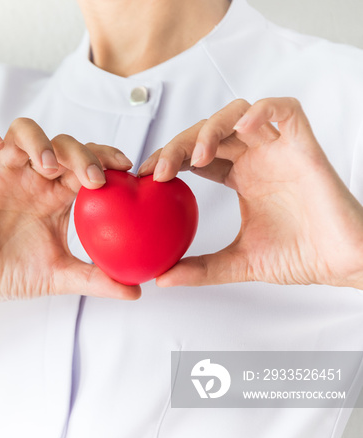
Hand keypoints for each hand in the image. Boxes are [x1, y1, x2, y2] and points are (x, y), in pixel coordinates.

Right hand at [0, 118, 140, 309]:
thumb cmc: (12, 276)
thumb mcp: (59, 278)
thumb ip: (96, 280)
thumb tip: (138, 291)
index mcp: (55, 195)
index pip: (86, 162)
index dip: (105, 156)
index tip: (124, 167)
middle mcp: (31, 178)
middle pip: (60, 143)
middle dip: (79, 152)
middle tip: (91, 177)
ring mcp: (0, 174)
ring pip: (20, 132)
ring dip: (38, 140)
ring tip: (48, 165)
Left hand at [137, 98, 362, 288]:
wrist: (342, 262)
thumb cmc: (300, 256)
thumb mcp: (238, 262)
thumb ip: (201, 268)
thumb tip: (162, 278)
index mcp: (240, 177)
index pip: (195, 155)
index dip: (168, 158)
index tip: (145, 177)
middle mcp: (256, 158)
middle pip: (207, 131)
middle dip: (178, 145)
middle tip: (158, 171)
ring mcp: (279, 148)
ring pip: (238, 114)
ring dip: (210, 128)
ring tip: (196, 156)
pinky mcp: (304, 144)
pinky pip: (284, 109)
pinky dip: (260, 112)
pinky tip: (240, 131)